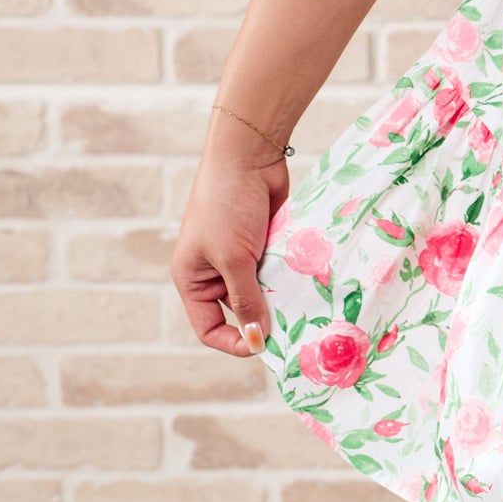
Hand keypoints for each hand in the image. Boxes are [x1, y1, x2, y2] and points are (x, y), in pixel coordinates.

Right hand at [171, 136, 289, 359]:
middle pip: (240, 313)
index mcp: (193, 279)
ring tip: (303, 303)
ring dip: (281, 299)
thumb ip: (246, 300)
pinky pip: (279, 274)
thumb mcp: (233, 258)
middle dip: (263, 320)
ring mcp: (242, 259)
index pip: (208, 328)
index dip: (233, 341)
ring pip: (265, 295)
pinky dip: (292, 279)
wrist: (249, 155)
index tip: (263, 345)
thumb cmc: (228, 205)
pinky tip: (309, 282)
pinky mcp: (265, 247)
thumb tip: (257, 341)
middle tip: (294, 329)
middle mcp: (214, 273)